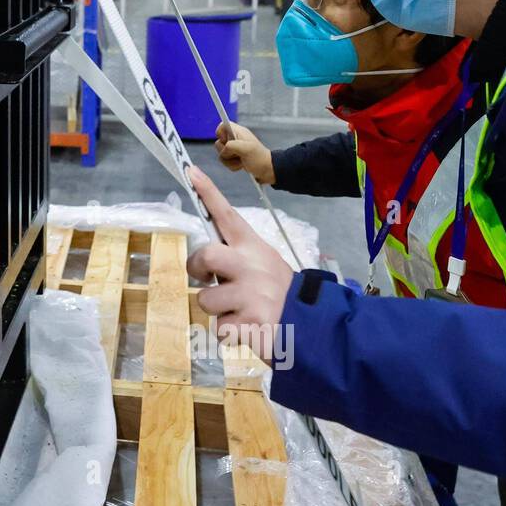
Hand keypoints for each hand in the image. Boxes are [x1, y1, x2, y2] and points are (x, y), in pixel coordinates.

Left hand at [185, 167, 292, 361]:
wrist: (315, 325)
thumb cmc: (281, 293)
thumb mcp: (265, 265)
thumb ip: (237, 258)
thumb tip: (204, 260)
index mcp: (253, 248)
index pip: (228, 216)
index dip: (209, 193)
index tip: (190, 171)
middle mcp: (251, 266)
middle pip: (206, 255)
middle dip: (196, 268)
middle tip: (205, 278)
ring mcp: (251, 294)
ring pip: (206, 300)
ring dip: (217, 310)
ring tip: (239, 311)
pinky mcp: (250, 322)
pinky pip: (220, 329)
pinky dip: (230, 333)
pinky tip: (248, 329)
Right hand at [215, 121, 273, 183]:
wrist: (267, 170)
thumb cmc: (259, 158)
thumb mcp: (246, 149)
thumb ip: (230, 146)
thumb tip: (224, 150)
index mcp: (239, 132)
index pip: (222, 125)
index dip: (220, 133)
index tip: (226, 141)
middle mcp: (235, 139)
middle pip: (219, 142)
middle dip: (225, 152)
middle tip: (237, 154)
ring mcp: (235, 149)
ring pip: (221, 154)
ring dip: (230, 161)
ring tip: (241, 161)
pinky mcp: (234, 157)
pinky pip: (225, 161)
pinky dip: (232, 166)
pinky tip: (241, 165)